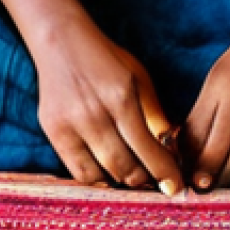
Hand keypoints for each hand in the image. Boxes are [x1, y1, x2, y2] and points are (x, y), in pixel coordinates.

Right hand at [31, 15, 183, 192]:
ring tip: (134, 178)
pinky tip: (109, 174)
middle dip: (145, 180)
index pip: (147, 148)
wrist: (61, 42)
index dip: (164, 172)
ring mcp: (71, 126)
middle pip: (125, 167)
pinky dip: (97, 179)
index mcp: (120, 97)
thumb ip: (154, 114)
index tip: (175, 187)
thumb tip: (170, 150)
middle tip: (156, 183)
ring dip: (122, 182)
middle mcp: (94, 114)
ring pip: (102, 174)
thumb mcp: (138, 77)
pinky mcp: (54, 133)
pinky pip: (78, 172)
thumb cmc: (106, 59)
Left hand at [181, 0, 229, 188]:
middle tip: (201, 192)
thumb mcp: (220, 74)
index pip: (195, 136)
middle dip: (207, 179)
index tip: (182, 179)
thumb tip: (183, 149)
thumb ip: (205, 110)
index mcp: (220, 84)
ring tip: (224, 188)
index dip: (186, 163)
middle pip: (218, 154)